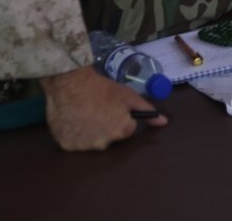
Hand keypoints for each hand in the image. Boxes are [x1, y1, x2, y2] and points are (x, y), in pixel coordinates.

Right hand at [39, 65, 167, 150]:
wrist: (71, 83)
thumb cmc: (102, 89)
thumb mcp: (128, 96)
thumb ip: (147, 111)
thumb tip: (164, 122)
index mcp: (122, 132)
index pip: (128, 130)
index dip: (121, 118)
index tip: (113, 108)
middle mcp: (104, 144)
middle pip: (110, 138)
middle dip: (106, 127)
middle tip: (98, 111)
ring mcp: (84, 147)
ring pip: (92, 142)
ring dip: (90, 133)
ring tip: (84, 115)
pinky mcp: (67, 146)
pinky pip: (75, 144)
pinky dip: (75, 135)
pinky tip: (73, 120)